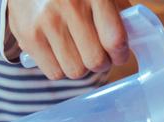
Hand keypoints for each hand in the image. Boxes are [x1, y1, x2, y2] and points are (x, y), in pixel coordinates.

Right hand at [7, 0, 131, 79]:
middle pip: (95, 61)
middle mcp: (70, 5)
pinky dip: (60, 68)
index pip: (115, 40)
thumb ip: (117, 10)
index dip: (120, 54)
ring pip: (75, 71)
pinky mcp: (29, 35)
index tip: (119, 54)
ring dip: (80, 67)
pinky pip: (54, 72)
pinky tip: (58, 52)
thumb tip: (135, 38)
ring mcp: (47, 20)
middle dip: (100, 62)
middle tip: (97, 54)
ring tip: (76, 52)